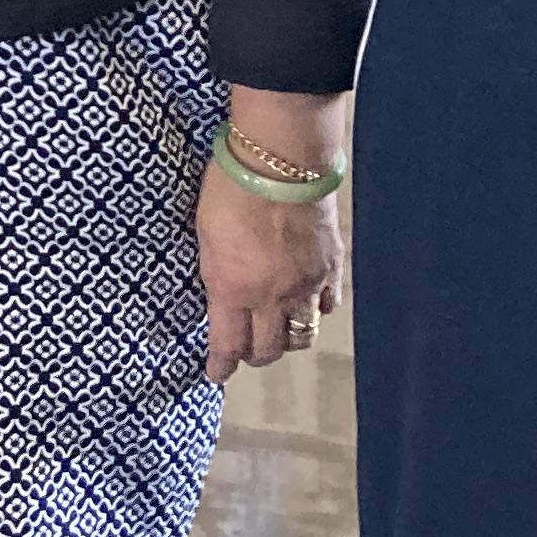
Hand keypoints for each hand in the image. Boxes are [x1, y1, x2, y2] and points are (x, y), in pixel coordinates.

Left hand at [195, 162, 341, 380]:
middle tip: (246, 353)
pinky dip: (317, 312)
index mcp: (231, 289)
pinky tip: (310, 307)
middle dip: (255, 356)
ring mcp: (306, 285)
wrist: (281, 161)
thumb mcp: (205, 235)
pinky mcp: (331, 267)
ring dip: (288, 340)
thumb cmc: (228, 188)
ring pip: (302, 334)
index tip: (217, 375)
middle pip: (269, 348)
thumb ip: (216, 271)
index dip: (222, 365)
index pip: (228, 344)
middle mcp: (271, 297)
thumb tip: (223, 293)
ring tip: (278, 335)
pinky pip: (328, 305)